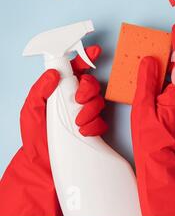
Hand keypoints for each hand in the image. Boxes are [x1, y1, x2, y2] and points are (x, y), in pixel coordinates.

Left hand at [0, 45, 106, 215]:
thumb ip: (40, 90)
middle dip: (89, 89)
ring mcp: (86, 112)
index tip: (95, 51)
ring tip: (78, 123)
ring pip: (99, 101)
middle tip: (80, 100)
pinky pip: (103, 120)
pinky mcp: (94, 127)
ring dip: (90, 111)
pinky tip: (85, 132)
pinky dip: (95, 126)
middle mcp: (75, 99)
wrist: (44, 164)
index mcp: (60, 90)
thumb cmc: (35, 137)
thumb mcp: (31, 110)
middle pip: (92, 83)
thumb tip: (53, 74)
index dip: (86, 58)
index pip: (75, 69)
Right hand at [131, 23, 174, 215]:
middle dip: (170, 51)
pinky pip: (168, 87)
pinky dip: (159, 78)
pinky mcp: (174, 108)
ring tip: (150, 53)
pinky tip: (147, 76)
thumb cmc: (153, 139)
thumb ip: (147, 81)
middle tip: (159, 38)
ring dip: (164, 64)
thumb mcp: (144, 106)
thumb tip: (149, 60)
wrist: (160, 162)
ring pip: (173, 77)